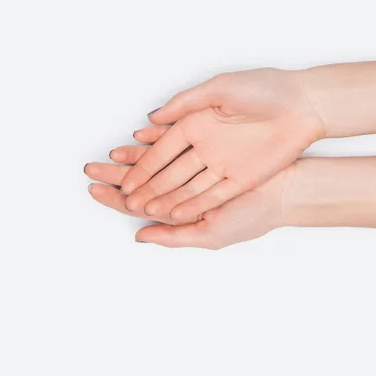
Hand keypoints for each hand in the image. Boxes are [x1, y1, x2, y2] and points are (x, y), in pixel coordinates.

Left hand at [85, 144, 292, 248]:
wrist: (285, 190)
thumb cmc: (252, 217)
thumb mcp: (211, 235)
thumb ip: (174, 237)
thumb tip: (140, 236)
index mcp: (182, 214)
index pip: (142, 207)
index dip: (116, 199)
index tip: (94, 190)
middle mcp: (183, 193)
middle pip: (142, 185)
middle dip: (115, 177)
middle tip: (90, 168)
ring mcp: (193, 172)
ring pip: (155, 165)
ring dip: (131, 159)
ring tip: (110, 154)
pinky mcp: (205, 152)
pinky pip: (175, 147)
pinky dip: (156, 143)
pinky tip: (140, 138)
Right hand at [117, 68, 323, 220]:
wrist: (304, 103)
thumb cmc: (264, 88)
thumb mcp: (219, 88)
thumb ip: (184, 104)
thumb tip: (152, 118)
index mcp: (196, 123)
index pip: (163, 150)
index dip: (143, 167)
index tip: (124, 182)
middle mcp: (206, 146)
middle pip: (171, 172)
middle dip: (148, 188)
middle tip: (126, 202)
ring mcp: (223, 164)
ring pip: (189, 187)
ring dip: (168, 199)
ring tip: (146, 211)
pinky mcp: (242, 178)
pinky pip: (215, 195)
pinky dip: (196, 204)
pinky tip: (177, 213)